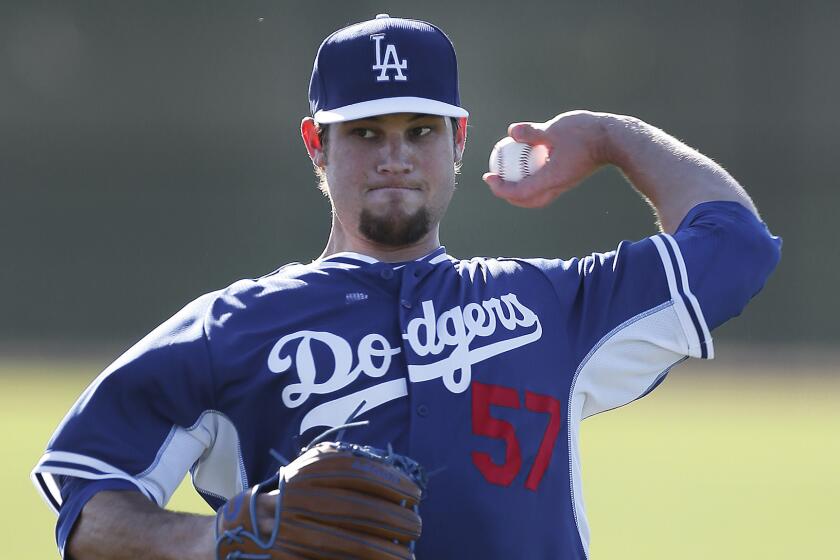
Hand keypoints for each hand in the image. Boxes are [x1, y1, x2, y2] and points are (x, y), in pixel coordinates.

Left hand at [483, 110, 609, 207]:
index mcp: (552, 178)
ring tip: (508, 175)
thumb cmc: (587, 133)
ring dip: (521, 191)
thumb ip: (532, 132)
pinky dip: (533, 180)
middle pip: (529, 201)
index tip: (488, 177)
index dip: (501, 188)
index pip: (520, 192)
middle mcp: (558, 185)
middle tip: (495, 181)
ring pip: (539, 196)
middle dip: (509, 195)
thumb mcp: (556, 128)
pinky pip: (547, 185)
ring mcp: (565, 183)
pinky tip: (528, 162)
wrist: (615, 140)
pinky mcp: (570, 177)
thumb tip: (511, 132)